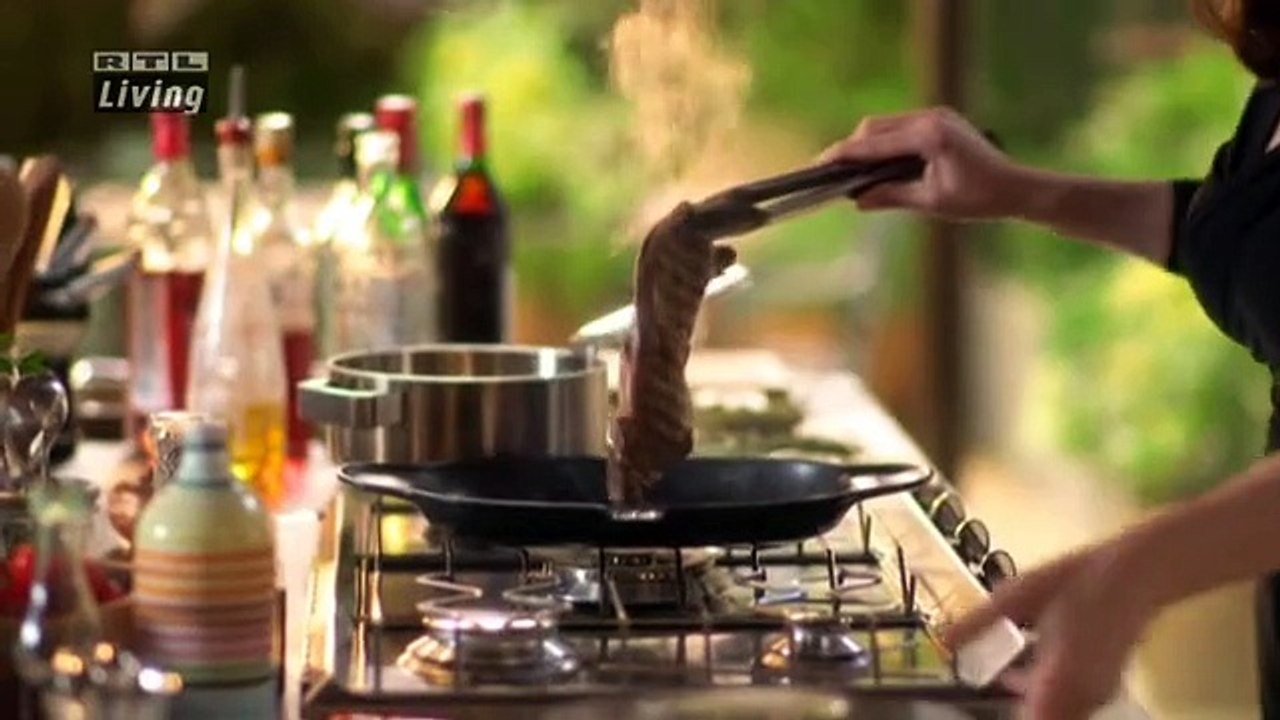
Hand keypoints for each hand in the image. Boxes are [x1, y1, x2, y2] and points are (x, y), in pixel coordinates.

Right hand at [821, 107, 1021, 219]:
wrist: (1017, 188)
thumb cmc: (980, 198)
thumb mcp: (931, 202)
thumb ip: (891, 196)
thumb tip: (856, 200)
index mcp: (929, 136)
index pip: (874, 143)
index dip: (844, 154)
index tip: (820, 164)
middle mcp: (930, 118)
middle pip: (874, 127)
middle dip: (852, 148)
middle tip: (833, 173)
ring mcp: (936, 116)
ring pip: (885, 125)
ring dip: (867, 145)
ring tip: (851, 171)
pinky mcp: (939, 121)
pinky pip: (900, 127)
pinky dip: (884, 143)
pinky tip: (877, 163)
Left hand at [943, 539, 1160, 719]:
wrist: (1135, 573)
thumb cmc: (1075, 580)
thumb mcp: (1018, 596)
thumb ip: (979, 622)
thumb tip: (943, 640)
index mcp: (1059, 680)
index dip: (1018, 717)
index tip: (987, 694)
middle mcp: (1081, 697)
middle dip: (1018, 708)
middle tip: (994, 674)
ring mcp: (1097, 696)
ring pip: (1056, 714)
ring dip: (1030, 701)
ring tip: (1006, 667)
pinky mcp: (1105, 687)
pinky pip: (1070, 705)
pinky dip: (1045, 693)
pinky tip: (1032, 660)